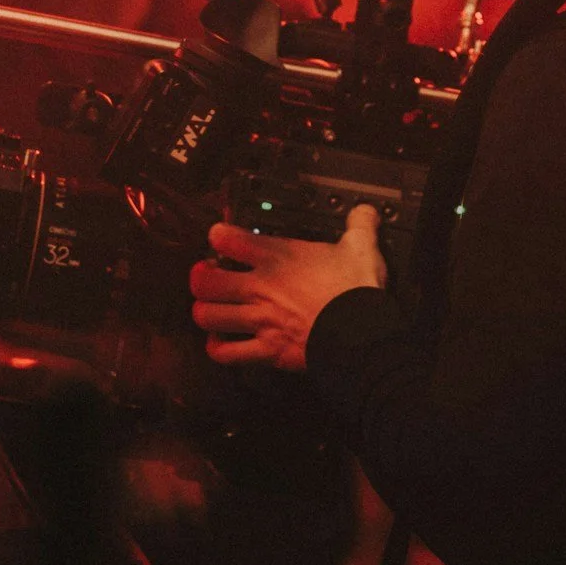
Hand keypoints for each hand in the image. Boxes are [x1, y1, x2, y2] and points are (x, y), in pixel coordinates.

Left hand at [189, 205, 386, 370]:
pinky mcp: (266, 350)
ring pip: (208, 316)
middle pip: (205, 281)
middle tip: (206, 276)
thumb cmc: (356, 289)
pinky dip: (218, 349)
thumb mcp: (361, 246)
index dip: (217, 235)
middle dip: (200, 278)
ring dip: (205, 312)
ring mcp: (260, 320)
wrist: (361, 333)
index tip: (219, 237)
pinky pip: (227, 353)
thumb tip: (365, 210)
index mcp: (277, 257)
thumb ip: (359, 224)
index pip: (228, 238)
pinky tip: (220, 343)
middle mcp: (260, 287)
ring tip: (210, 308)